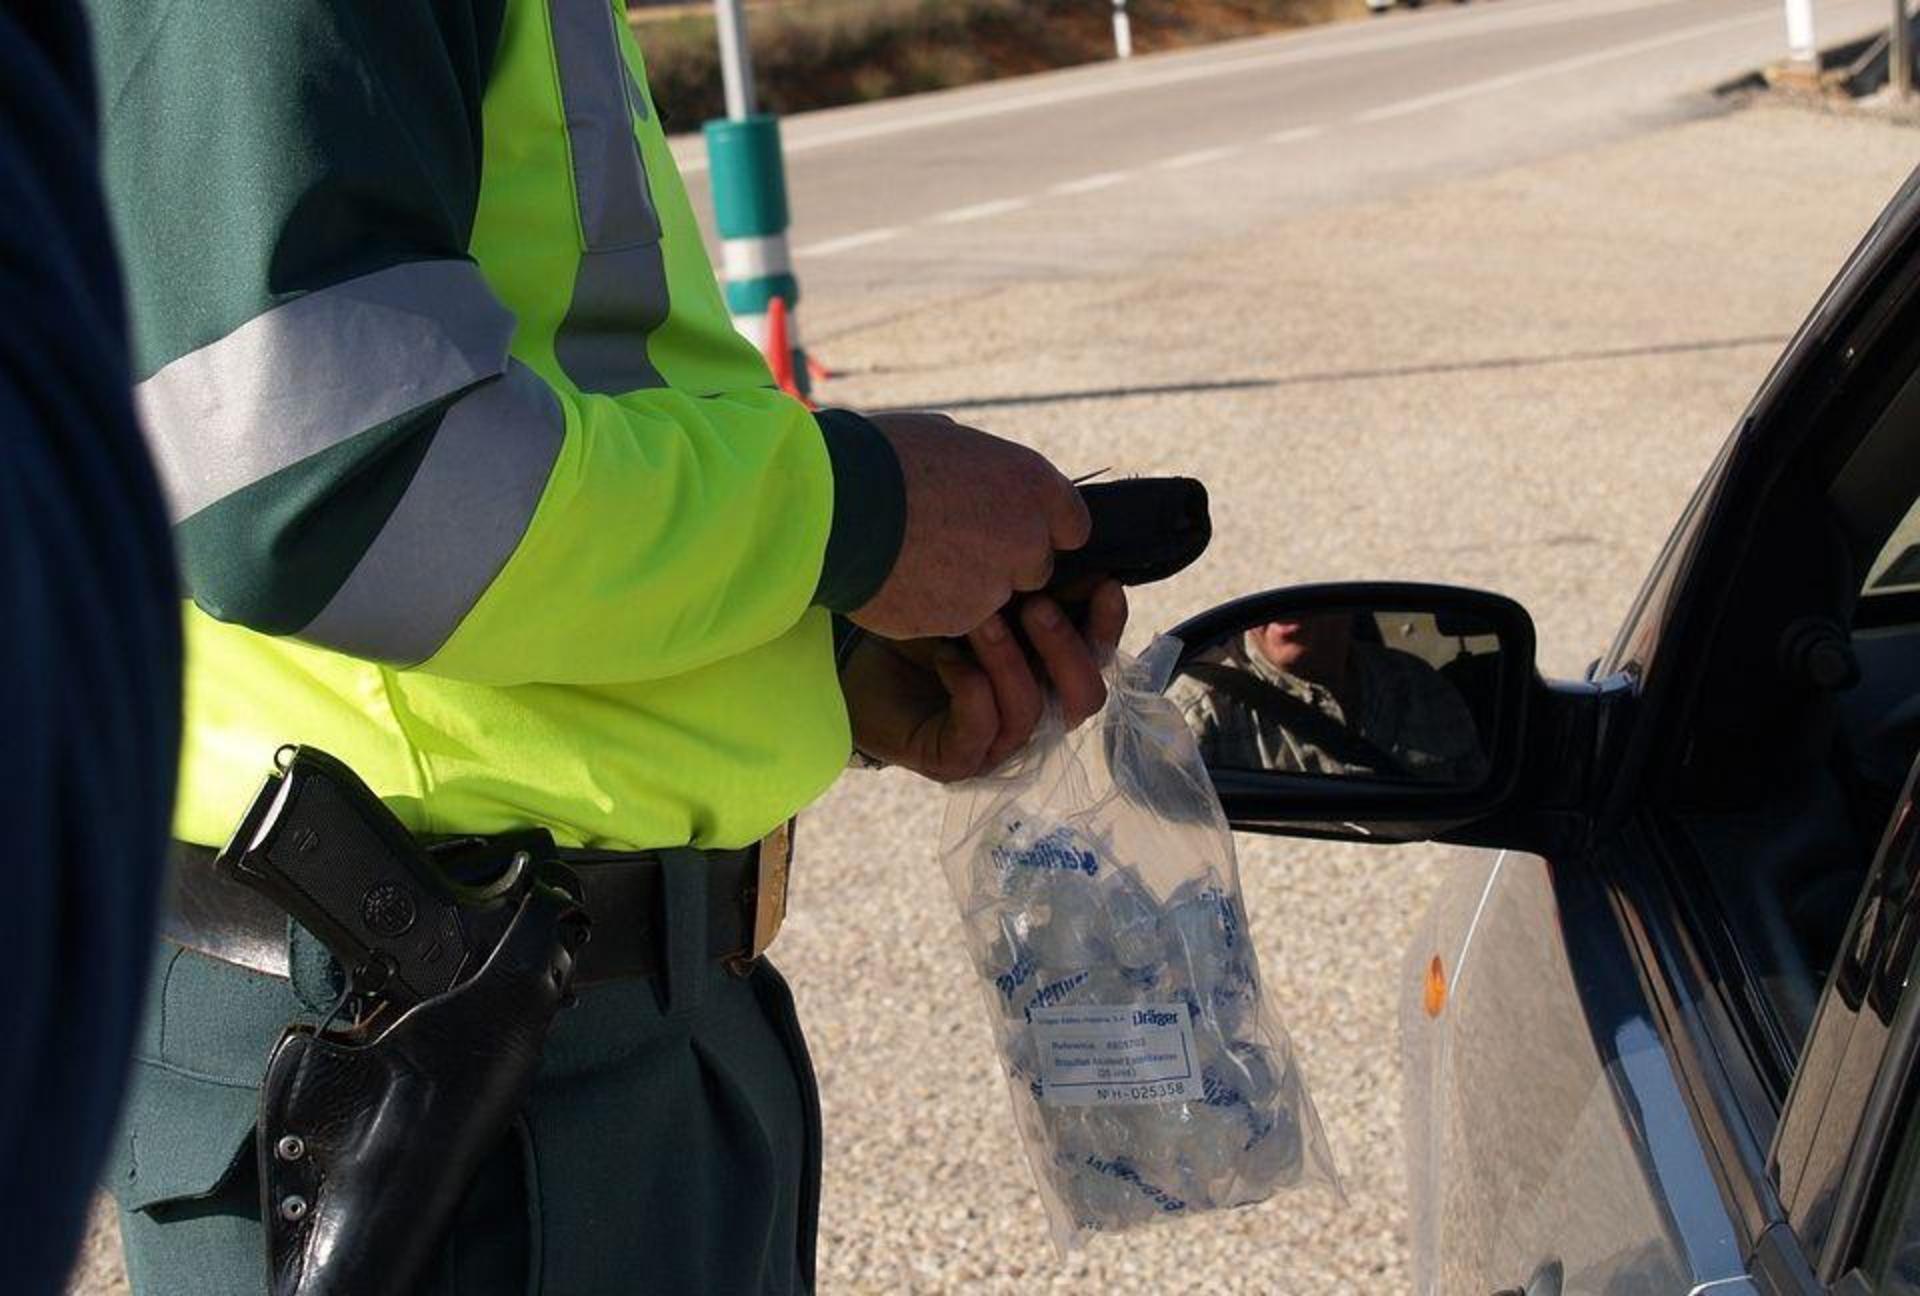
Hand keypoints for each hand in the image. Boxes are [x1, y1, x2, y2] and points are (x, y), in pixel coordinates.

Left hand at [841, 581, 1127, 782]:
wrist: (855, 660)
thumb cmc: (922, 625)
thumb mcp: (981, 596)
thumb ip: (1028, 583)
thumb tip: (1069, 544)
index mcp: (1049, 673)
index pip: (1098, 658)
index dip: (1109, 626)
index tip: (1103, 584)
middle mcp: (1033, 713)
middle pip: (1084, 699)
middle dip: (1067, 649)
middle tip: (1035, 604)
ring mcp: (996, 744)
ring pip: (1030, 713)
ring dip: (1010, 661)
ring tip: (980, 620)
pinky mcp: (955, 760)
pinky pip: (980, 730)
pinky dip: (971, 689)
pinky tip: (947, 657)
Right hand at [851, 412, 1091, 639]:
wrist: (833, 507)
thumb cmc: (880, 457)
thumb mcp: (944, 438)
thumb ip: (980, 468)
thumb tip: (976, 473)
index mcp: (1030, 482)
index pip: (1071, 523)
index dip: (1040, 527)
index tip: (1010, 526)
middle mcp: (1026, 537)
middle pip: (1034, 567)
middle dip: (1002, 562)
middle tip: (950, 544)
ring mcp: (996, 584)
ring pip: (992, 597)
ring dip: (963, 586)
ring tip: (913, 559)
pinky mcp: (961, 619)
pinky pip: (955, 617)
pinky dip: (933, 606)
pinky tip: (899, 580)